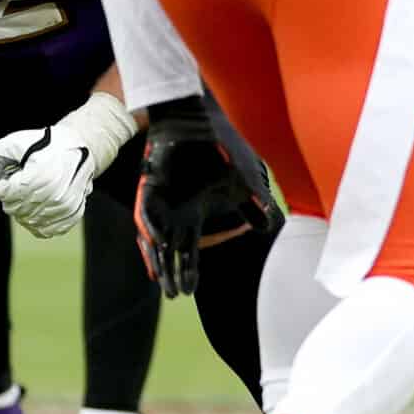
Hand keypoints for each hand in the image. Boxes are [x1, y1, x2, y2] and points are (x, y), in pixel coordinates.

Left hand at [0, 93, 135, 237]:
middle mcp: (57, 195)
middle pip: (18, 209)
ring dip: (23, 210)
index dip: (3, 188)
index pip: (9, 195)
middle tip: (20, 183)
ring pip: (31, 221)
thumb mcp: (16, 142)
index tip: (9, 178)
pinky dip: (37, 222)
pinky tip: (37, 208)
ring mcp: (66, 207)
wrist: (79, 146)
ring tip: (30, 193)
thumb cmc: (45, 144)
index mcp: (43, 176)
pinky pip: (47, 230)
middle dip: (12, 198)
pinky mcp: (73, 215)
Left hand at [134, 99, 242, 296]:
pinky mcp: (150, 186)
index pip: (189, 248)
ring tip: (160, 279)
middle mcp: (176, 210)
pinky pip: (147, 212)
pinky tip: (157, 243)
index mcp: (194, 211)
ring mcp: (162, 199)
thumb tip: (267, 228)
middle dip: (172, 272)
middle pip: (172, 249)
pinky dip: (151, 227)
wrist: (201, 118)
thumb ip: (253, 206)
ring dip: (158, 257)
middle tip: (173, 294)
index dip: (188, 269)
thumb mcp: (244, 182)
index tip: (188, 292)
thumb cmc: (221, 148)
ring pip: (156, 236)